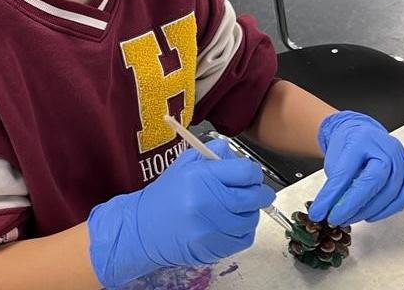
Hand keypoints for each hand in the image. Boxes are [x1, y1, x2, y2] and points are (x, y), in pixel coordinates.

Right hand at [87, 139, 274, 286]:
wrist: (143, 229)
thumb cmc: (166, 196)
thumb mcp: (184, 165)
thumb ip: (213, 155)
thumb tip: (236, 155)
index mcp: (201, 176)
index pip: (246, 172)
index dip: (253, 173)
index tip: (250, 176)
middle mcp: (208, 202)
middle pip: (255, 196)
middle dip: (260, 193)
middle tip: (256, 192)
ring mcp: (212, 228)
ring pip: (251, 219)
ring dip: (249, 213)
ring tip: (235, 209)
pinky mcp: (214, 248)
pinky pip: (245, 238)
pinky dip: (242, 231)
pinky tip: (229, 225)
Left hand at [309, 111, 403, 226]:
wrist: (362, 133)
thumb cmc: (347, 146)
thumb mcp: (334, 159)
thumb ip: (334, 183)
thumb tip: (327, 211)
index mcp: (361, 139)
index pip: (346, 172)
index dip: (332, 196)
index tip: (319, 213)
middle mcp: (385, 147)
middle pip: (373, 181)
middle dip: (352, 205)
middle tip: (335, 219)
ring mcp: (401, 158)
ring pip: (390, 192)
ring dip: (368, 211)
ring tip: (349, 219)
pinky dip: (387, 210)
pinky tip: (370, 216)